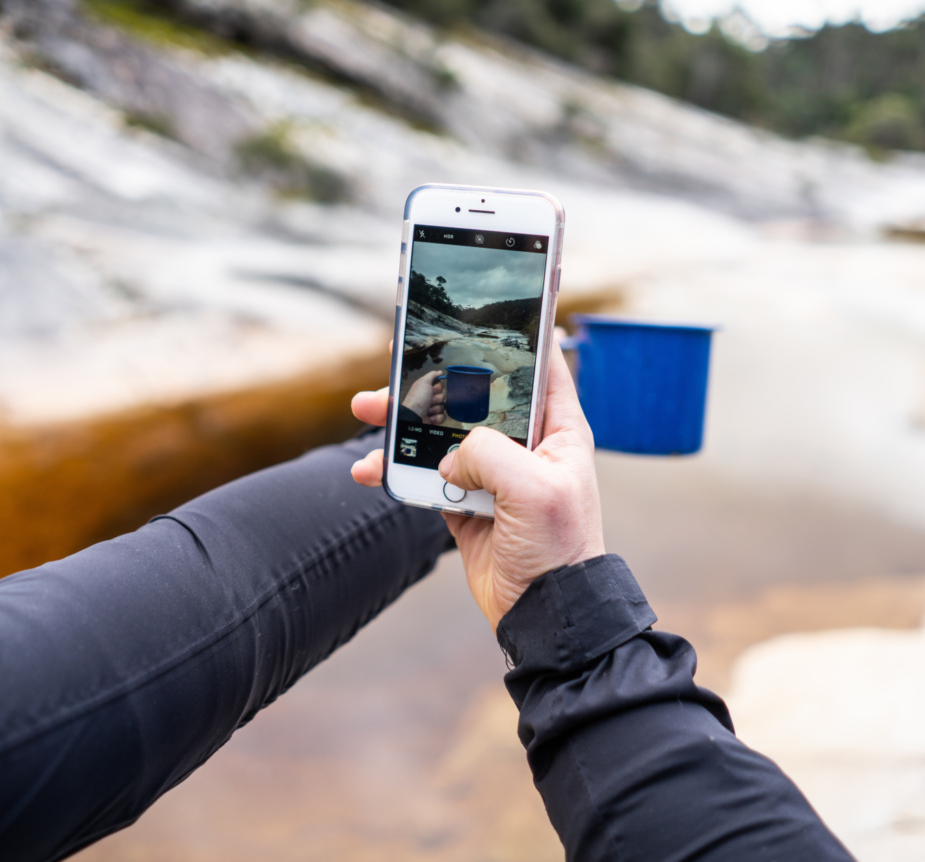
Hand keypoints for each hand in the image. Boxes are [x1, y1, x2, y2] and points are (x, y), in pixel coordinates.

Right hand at [350, 340, 604, 630]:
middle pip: (475, 396)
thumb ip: (488, 453)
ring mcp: (492, 475)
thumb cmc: (559, 549)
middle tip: (396, 366)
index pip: (542, 367)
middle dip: (433, 380)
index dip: (519, 336)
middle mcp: (525, 447)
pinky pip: (424, 475)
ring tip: (365, 412)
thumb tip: (450, 457)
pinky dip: (395, 470)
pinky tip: (370, 470)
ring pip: (441, 433)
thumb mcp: (533, 488)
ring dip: (402, 423)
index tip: (488, 310)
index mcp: (557, 431)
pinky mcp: (464, 503)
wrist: (545, 615)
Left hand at [400, 370, 445, 423]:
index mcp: (427, 390)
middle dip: (437, 399)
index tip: (432, 389)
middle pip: (443, 396)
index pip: (440, 386)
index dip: (438, 388)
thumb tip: (439, 372)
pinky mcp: (435, 418)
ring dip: (436, 408)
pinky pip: (443, 416)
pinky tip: (430, 417)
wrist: (414, 416)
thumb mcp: (423, 382)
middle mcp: (429, 398)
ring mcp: (432, 409)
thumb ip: (432, 375)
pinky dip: (437, 417)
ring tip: (428, 410)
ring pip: (444, 406)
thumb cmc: (417, 399)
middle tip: (429, 400)